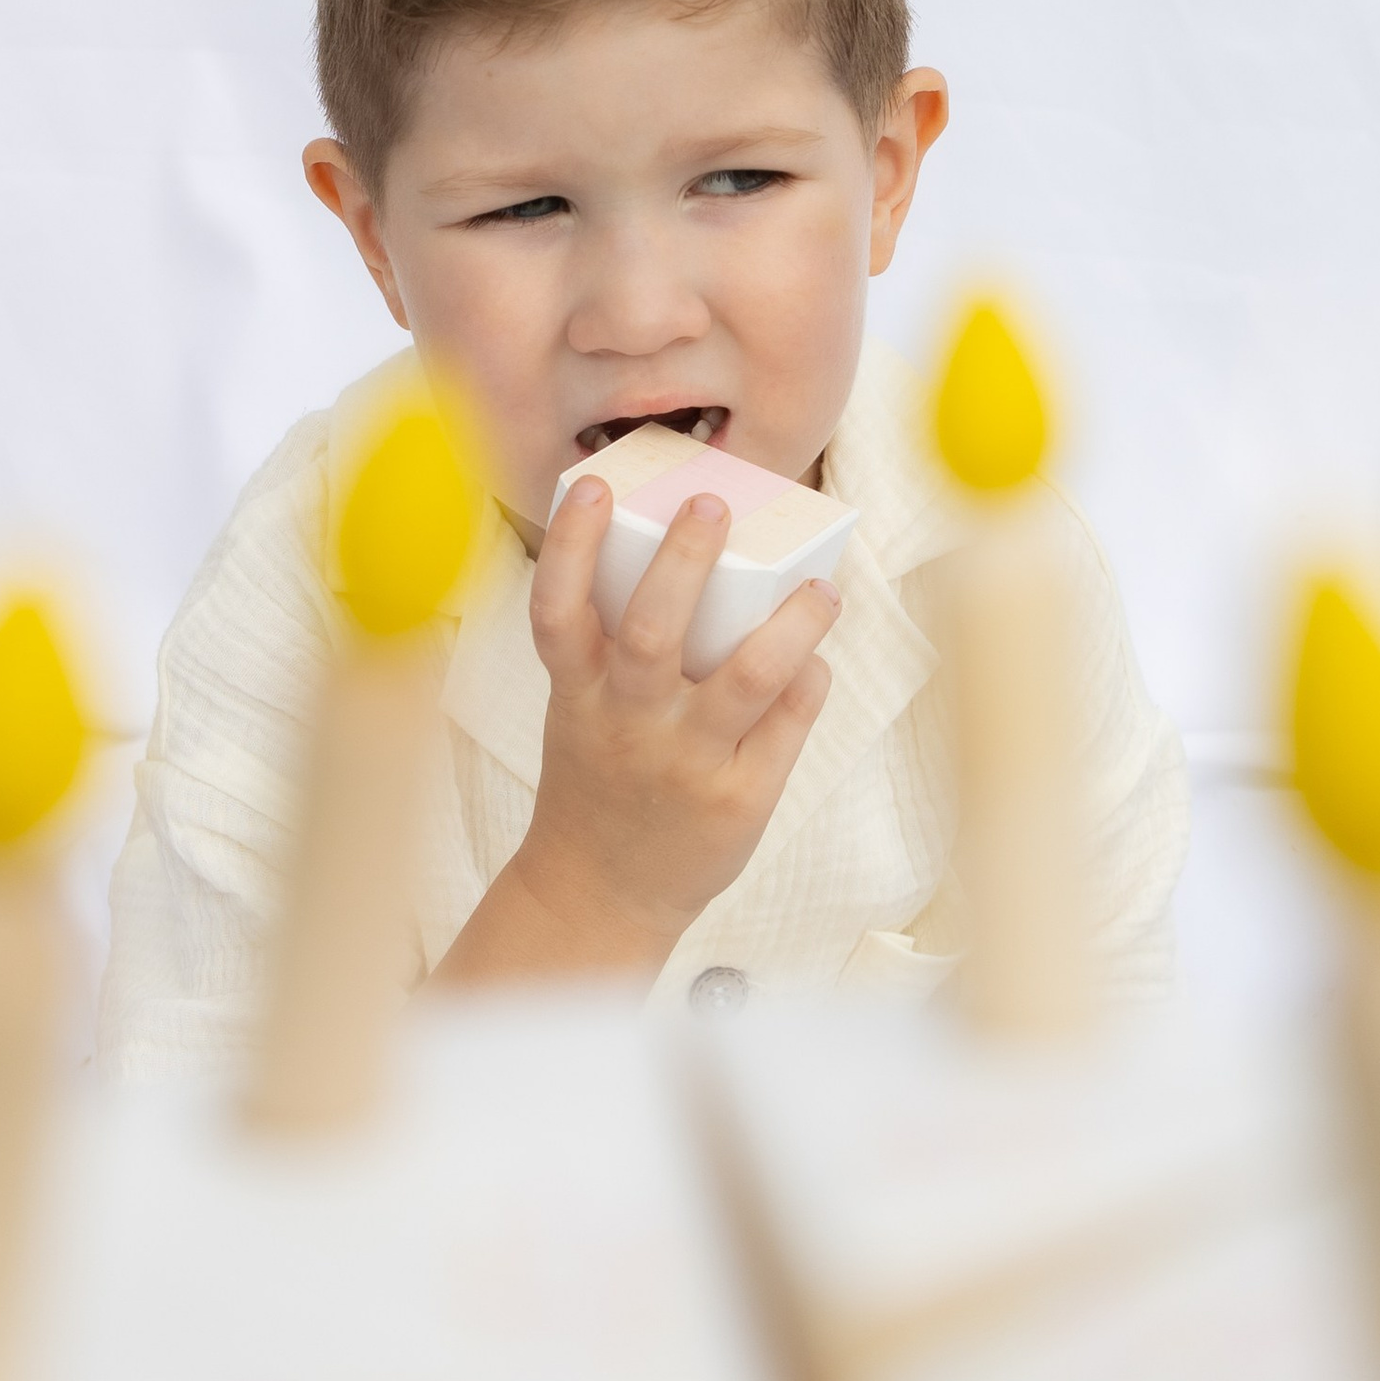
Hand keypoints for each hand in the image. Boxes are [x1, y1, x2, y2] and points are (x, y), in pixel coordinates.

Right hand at [428, 474, 837, 987]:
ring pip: (747, 677)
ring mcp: (685, 763)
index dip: (570, 544)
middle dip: (685, 561)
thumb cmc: (599, 777)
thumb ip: (618, 649)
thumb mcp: (581, 710)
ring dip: (791, 624)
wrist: (602, 892)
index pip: (558, 610)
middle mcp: (628, 724)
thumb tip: (697, 559)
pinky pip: (787, 724)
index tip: (598, 488)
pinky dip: (809, 679)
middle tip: (712, 506)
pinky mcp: (738, 800)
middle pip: (652, 632)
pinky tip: (817, 657)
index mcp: (578, 695)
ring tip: (821, 588)